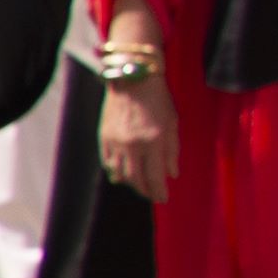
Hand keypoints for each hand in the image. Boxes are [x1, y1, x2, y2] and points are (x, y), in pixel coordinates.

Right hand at [100, 70, 178, 199]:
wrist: (132, 78)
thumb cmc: (158, 98)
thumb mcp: (173, 122)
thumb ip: (172, 150)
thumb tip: (172, 174)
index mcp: (153, 140)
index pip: (155, 176)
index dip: (159, 191)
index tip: (163, 198)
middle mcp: (133, 144)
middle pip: (136, 179)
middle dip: (145, 190)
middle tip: (152, 195)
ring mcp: (116, 142)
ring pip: (120, 174)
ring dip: (131, 183)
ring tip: (139, 186)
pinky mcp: (104, 137)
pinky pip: (108, 163)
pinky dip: (116, 172)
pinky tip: (123, 174)